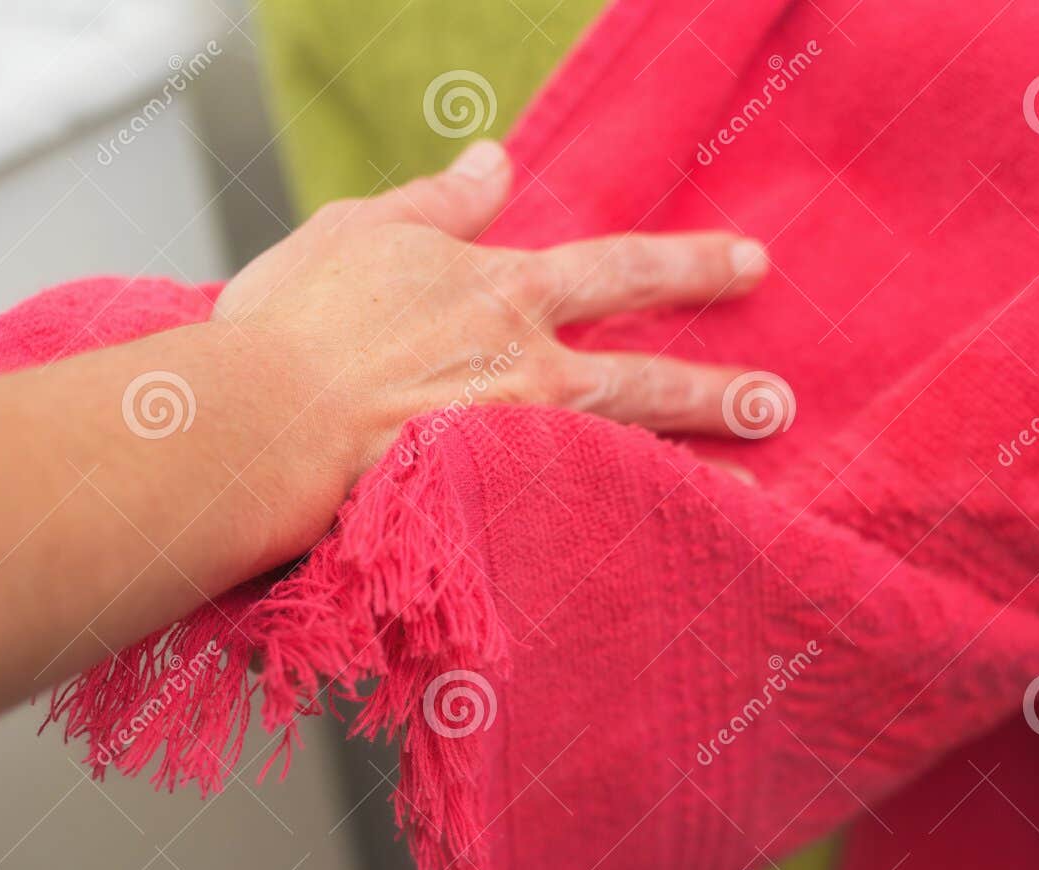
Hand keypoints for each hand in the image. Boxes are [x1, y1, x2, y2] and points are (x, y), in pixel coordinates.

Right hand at [212, 139, 775, 544]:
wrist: (260, 423)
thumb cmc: (292, 327)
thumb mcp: (360, 229)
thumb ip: (440, 201)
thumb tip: (496, 160)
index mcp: (501, 292)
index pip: (621, 269)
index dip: (691, 265)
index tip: (748, 264)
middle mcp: (528, 367)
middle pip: (648, 371)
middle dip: (720, 383)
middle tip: (778, 398)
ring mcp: (519, 443)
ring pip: (629, 449)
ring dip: (699, 458)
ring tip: (755, 476)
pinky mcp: (496, 505)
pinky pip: (581, 516)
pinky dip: (630, 528)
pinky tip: (669, 541)